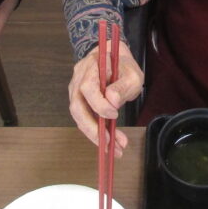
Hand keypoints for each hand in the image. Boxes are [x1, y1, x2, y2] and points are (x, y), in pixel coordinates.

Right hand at [68, 38, 142, 157]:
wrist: (114, 60)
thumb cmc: (124, 67)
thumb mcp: (132, 74)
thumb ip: (123, 86)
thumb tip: (112, 101)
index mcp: (91, 66)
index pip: (87, 88)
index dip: (98, 104)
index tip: (114, 114)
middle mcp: (78, 79)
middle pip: (77, 107)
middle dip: (93, 129)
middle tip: (109, 144)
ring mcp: (75, 90)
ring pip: (79, 117)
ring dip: (95, 135)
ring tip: (114, 148)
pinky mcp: (79, 101)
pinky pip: (83, 119)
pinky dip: (96, 132)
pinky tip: (109, 142)